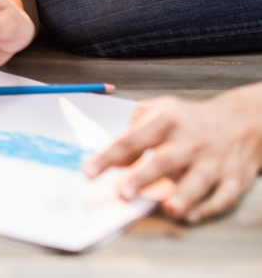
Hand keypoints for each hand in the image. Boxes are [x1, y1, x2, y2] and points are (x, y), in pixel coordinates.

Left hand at [86, 87, 261, 222]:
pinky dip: (208, 208)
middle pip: (165, 161)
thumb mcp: (158, 111)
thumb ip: (133, 131)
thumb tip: (114, 160)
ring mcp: (214, 160)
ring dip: (183, 195)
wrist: (238, 121)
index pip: (131, 140)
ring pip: (198, 180)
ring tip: (167, 209)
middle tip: (123, 194)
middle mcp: (191, 141)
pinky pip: (222, 196)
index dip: (109, 157)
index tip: (89, 173)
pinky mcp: (235, 178)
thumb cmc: (185, 120)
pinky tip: (190, 216)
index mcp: (167, 121)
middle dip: (144, 178)